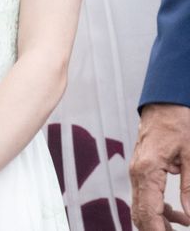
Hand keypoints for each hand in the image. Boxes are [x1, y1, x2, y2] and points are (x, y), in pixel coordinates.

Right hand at [130, 103, 189, 230]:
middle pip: (139, 212)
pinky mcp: (141, 169)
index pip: (148, 210)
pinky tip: (176, 212)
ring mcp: (137, 171)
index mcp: (148, 170)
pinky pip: (143, 195)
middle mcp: (137, 172)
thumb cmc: (179, 122)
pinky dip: (157, 208)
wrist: (166, 102)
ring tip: (181, 225)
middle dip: (156, 229)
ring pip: (140, 206)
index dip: (158, 230)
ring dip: (157, 221)